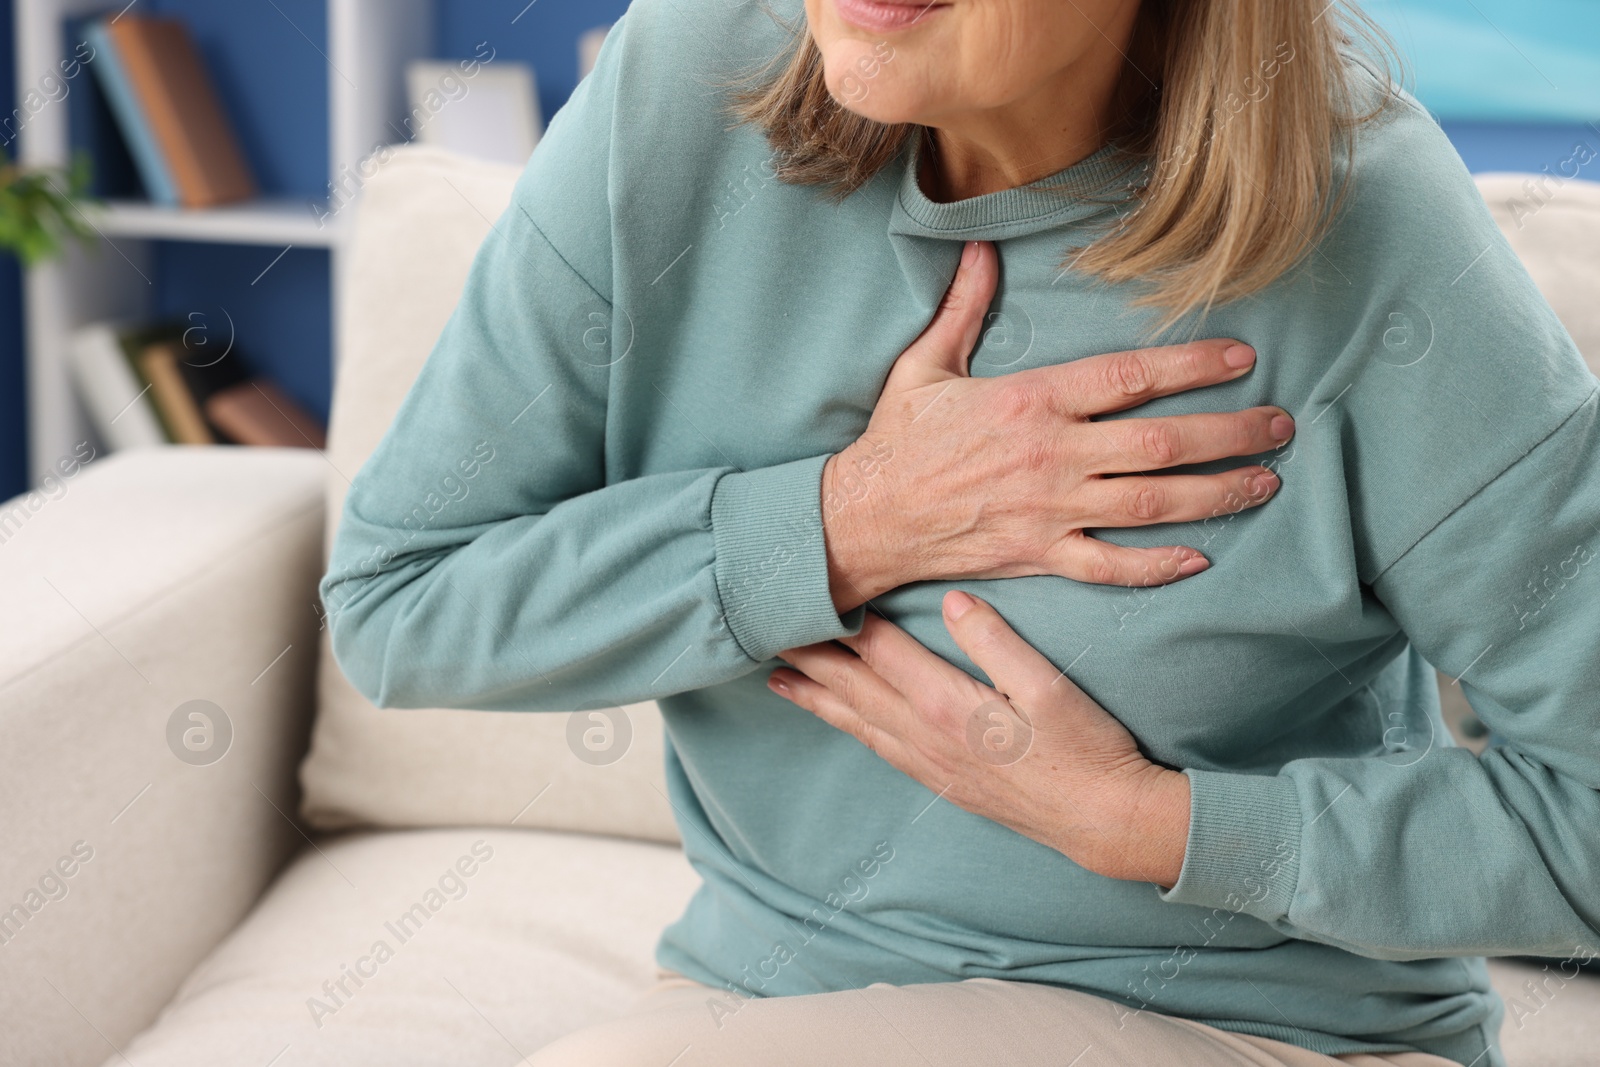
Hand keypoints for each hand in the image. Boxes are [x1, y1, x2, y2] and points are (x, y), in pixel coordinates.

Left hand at [770, 590, 1190, 886]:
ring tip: (778, 675)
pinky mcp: (939, 780)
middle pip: (852, 687)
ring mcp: (929, 763)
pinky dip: (846, 726)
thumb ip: (996, 641)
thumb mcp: (1050, 685)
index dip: (842, 618)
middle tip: (764, 629)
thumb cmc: (1085, 747)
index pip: (879, 651)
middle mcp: (926, 736)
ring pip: (856, 721)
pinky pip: (876, 746)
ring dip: (814, 695)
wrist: (1101, 819)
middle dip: (808, 656)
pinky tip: (836, 717)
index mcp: (949, 705)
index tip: (810, 588)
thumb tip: (950, 599)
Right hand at [823, 240, 1293, 610]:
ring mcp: (1049, 510)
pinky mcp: (1039, 555)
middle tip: (1280, 426)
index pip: (1130, 377)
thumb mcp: (925, 364)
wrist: (861, 519)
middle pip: (1161, 442)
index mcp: (1031, 400)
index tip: (1242, 356)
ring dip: (1216, 493)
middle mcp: (1051, 455)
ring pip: (1152, 504)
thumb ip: (965, 306)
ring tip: (1265, 483)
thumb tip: (979, 249)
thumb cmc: (896, 441)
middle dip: (1231, 433)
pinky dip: (1157, 566)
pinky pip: (1110, 567)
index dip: (1193, 364)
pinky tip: (1199, 558)